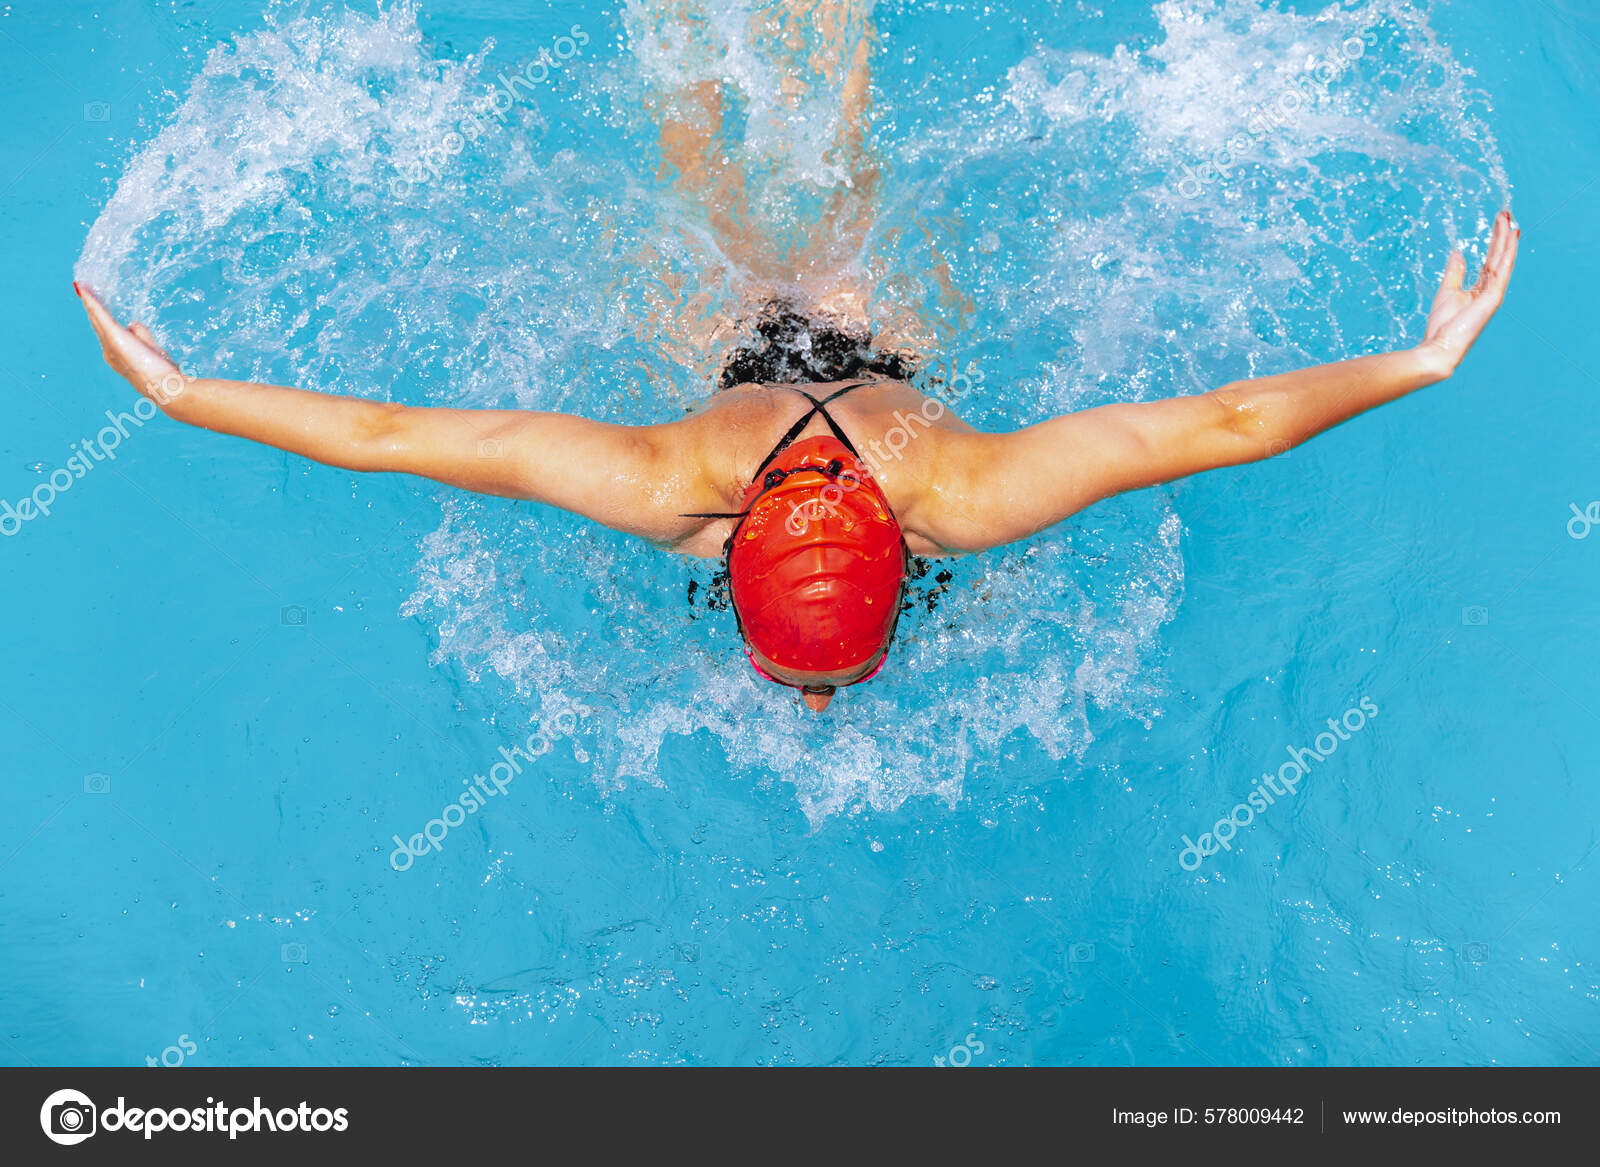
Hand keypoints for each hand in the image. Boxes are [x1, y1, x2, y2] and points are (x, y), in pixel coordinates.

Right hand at [75, 281, 188, 409]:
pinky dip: (91, 300)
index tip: (94, 303)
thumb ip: (141, 336)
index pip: (106, 332)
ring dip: (89, 301)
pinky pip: (99, 314)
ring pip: (96, 318)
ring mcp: (109, 344)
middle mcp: (108, 350)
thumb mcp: (151, 350)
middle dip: (90, 306)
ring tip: (81, 286)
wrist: (165, 386)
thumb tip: (132, 323)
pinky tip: (82, 287)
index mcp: (116, 355)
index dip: (100, 317)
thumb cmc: (162, 373)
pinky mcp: (114, 336)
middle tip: (83, 289)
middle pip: (97, 323)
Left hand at [1417, 208, 1518, 377]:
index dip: (1495, 241)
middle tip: (1507, 213)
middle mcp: (1490, 290)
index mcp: (1479, 290)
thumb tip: (1458, 251)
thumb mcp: (1447, 291)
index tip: (1499, 222)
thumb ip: (1455, 271)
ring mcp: (1493, 294)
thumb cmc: (1441, 325)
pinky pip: (1502, 270)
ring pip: (1503, 260)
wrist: (1439, 347)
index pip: (1490, 261)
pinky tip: (1510, 237)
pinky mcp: (1493, 298)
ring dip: (1507, 238)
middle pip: (1499, 257)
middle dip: (1503, 235)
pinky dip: (1507, 253)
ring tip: (1509, 218)